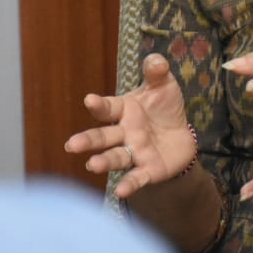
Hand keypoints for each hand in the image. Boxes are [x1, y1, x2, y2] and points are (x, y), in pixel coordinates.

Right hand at [64, 53, 195, 198]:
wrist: (180, 136)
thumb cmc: (164, 108)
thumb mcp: (163, 86)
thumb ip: (157, 72)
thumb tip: (156, 60)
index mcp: (124, 110)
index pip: (108, 108)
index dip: (99, 105)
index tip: (89, 100)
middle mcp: (124, 133)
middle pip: (103, 137)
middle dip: (88, 141)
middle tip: (71, 145)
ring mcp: (134, 153)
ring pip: (115, 158)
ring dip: (103, 162)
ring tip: (92, 165)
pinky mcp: (148, 170)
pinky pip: (137, 178)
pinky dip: (129, 184)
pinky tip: (120, 192)